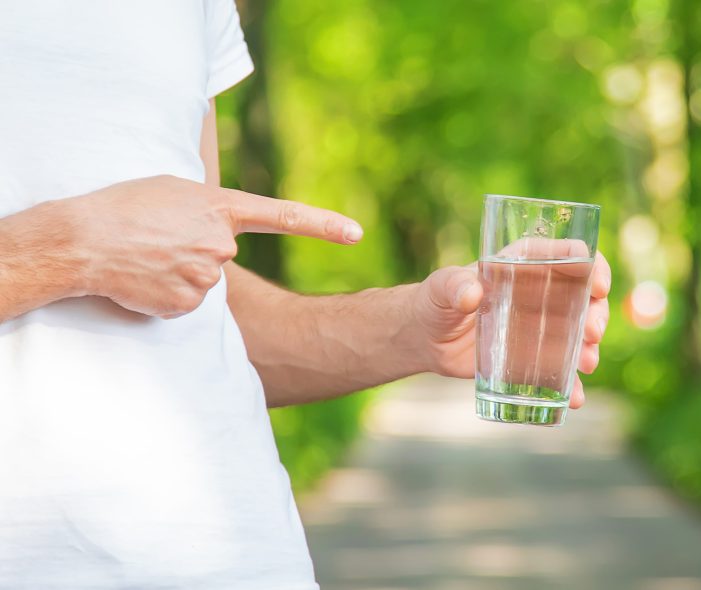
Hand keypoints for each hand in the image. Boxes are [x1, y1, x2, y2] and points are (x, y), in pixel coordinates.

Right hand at [63, 175, 360, 317]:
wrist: (82, 240)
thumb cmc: (123, 207)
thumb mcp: (173, 190)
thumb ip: (209, 207)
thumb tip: (223, 231)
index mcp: (221, 208)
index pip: (284, 216)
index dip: (324, 226)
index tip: (357, 233)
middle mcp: (223, 244)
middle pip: (223, 255)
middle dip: (195, 251)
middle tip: (158, 240)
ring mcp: (208, 276)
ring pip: (204, 280)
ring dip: (178, 273)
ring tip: (146, 257)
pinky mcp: (188, 305)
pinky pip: (185, 303)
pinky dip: (165, 295)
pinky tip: (143, 279)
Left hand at [408, 251, 611, 408]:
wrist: (427, 339)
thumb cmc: (435, 301)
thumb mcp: (440, 288)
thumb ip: (453, 285)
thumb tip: (471, 293)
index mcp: (527, 263)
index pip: (571, 255)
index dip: (592, 266)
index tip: (597, 286)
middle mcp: (543, 293)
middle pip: (585, 297)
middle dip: (597, 314)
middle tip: (591, 333)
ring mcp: (542, 326)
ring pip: (580, 334)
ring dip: (590, 348)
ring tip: (586, 364)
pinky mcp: (535, 356)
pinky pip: (562, 369)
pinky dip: (572, 384)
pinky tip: (574, 398)